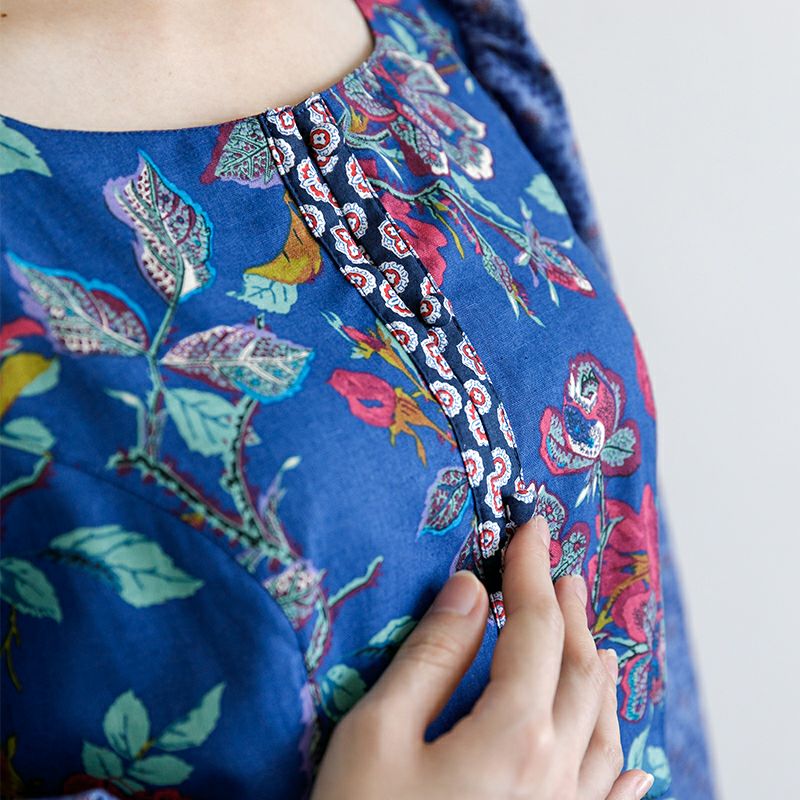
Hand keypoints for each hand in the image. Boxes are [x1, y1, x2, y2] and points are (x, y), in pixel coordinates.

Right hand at [310, 514, 655, 799]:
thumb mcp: (378, 732)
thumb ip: (432, 655)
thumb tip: (469, 588)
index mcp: (513, 733)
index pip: (534, 626)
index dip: (532, 570)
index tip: (531, 527)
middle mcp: (555, 771)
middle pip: (577, 669)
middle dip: (568, 611)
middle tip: (560, 568)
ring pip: (601, 727)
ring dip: (597, 669)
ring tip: (592, 634)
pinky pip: (607, 799)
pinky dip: (620, 765)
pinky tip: (634, 765)